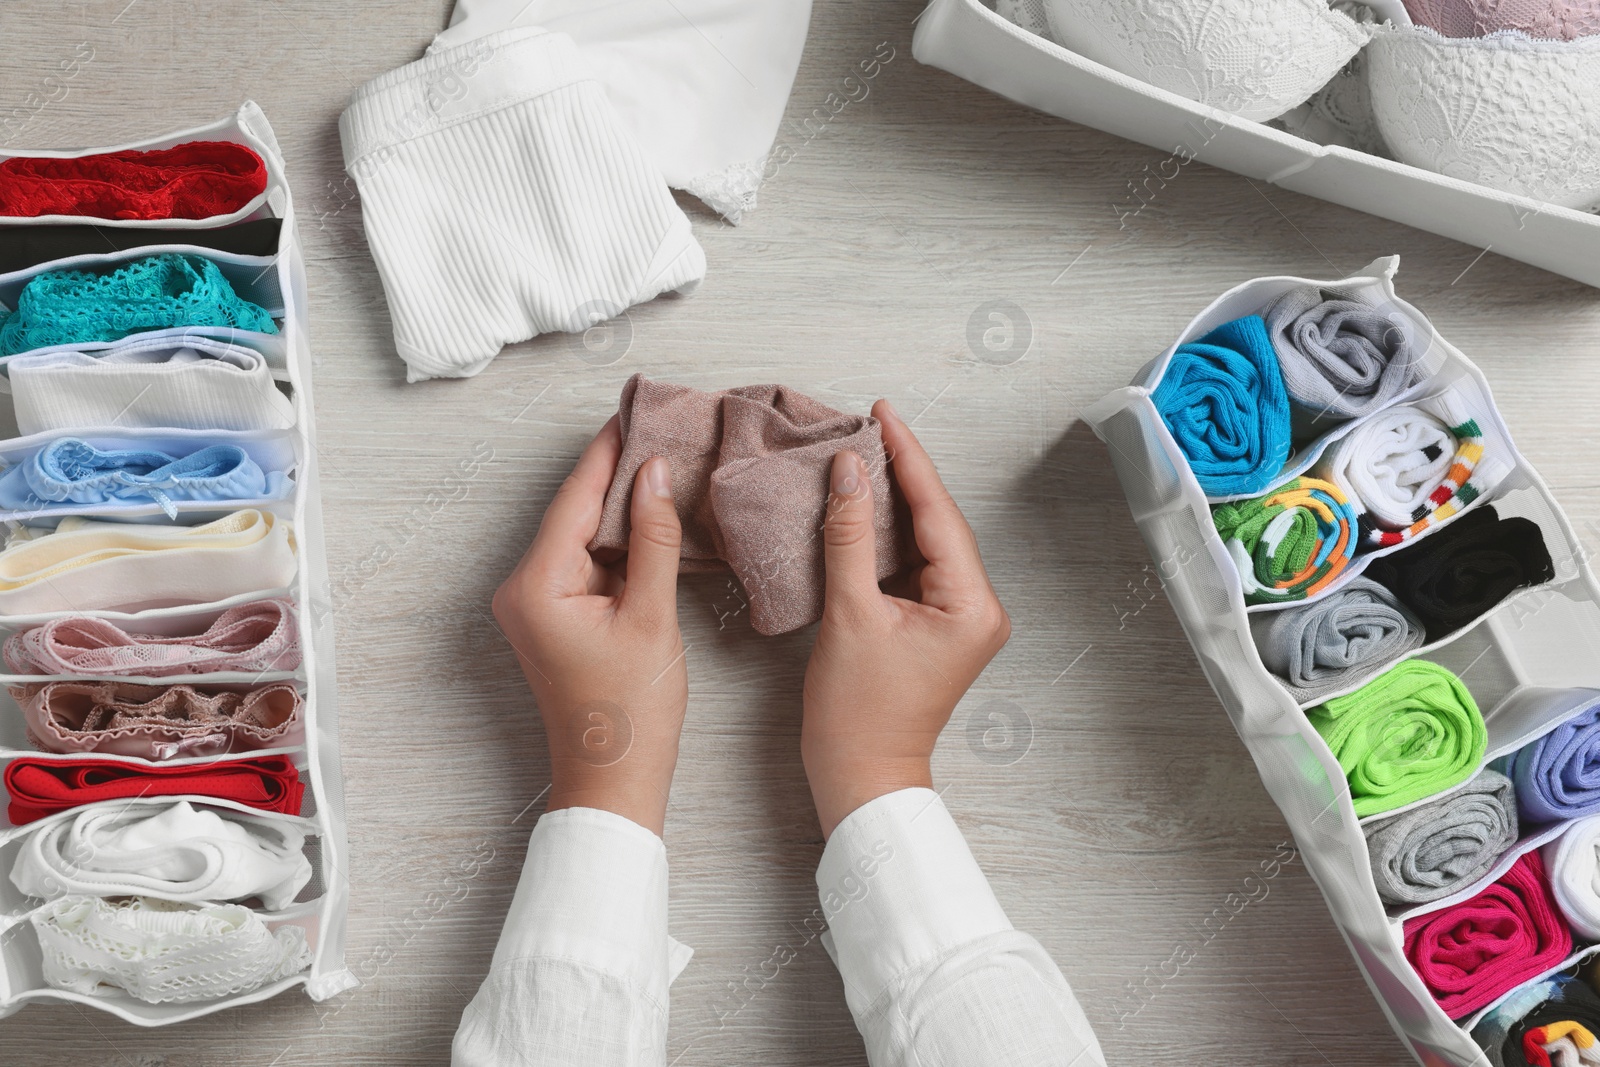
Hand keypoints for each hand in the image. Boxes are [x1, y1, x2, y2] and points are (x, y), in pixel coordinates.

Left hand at [491, 417, 686, 834]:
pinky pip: (587, 563)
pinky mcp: (554, 616)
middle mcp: (522, 588)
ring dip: (621, 508)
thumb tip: (655, 475)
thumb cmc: (630, 712)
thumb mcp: (651, 616)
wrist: (614, 779)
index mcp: (535, 585)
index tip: (633, 411)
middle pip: (574, 513)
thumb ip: (653, 539)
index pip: (574, 499)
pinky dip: (619, 543)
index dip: (607, 453)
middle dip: (618, 475)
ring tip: (665, 465)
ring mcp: (535, 603)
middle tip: (660, 430)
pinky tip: (652, 520)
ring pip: (582, 536)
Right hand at [801, 400, 1011, 836]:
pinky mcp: (937, 625)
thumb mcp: (850, 615)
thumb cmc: (858, 714)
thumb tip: (849, 472)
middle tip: (870, 426)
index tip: (884, 416)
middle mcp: (978, 608)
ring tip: (863, 455)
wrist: (861, 775)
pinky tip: (863, 507)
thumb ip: (850, 536)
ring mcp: (960, 618)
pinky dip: (888, 537)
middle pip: (938, 522)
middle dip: (903, 474)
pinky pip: (914, 565)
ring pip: (925, 541)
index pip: (939, 513)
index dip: (910, 459)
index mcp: (972, 605)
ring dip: (894, 503)